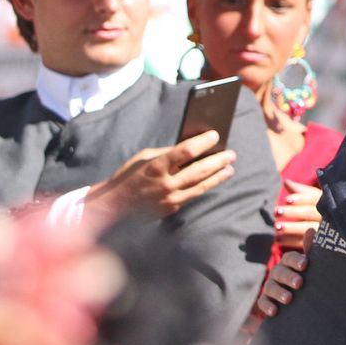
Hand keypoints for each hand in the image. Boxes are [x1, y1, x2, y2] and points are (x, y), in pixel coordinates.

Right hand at [88, 129, 235, 222]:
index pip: (186, 151)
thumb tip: (190, 147)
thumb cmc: (128, 177)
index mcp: (156, 166)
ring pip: (201, 186)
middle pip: (199, 171)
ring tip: (229, 169)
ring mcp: (170, 199)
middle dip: (218, 162)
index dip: (203, 142)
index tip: (215, 135)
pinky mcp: (172, 209)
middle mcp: (165, 184)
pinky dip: (203, 186)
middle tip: (232, 155)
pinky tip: (213, 180)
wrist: (114, 207)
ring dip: (217, 177)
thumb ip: (167, 154)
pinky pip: (192, 195)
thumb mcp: (144, 158)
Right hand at [252, 246, 309, 319]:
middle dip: (289, 277)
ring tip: (288, 299)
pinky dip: (267, 306)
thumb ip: (313, 252)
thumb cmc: (307, 276)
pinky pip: (262, 302)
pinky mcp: (265, 300)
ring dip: (279, 292)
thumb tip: (313, 233)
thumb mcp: (311, 266)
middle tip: (299, 283)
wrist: (298, 296)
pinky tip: (274, 311)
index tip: (305, 265)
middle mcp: (278, 272)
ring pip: (271, 287)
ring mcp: (270, 286)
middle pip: (280, 272)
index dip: (296, 261)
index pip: (290, 258)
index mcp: (289, 262)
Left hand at [275, 180, 322, 251]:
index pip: (313, 198)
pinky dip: (290, 241)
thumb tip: (286, 182)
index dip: (300, 199)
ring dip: (291, 228)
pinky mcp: (320, 245)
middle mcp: (328, 216)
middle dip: (293, 212)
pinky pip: (304, 244)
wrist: (331, 233)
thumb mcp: (311, 197)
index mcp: (325, 201)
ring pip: (307, 228)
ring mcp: (325, 231)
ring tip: (276, 227)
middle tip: (276, 212)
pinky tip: (278, 240)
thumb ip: (299, 190)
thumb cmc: (316, 208)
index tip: (287, 200)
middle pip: (310, 213)